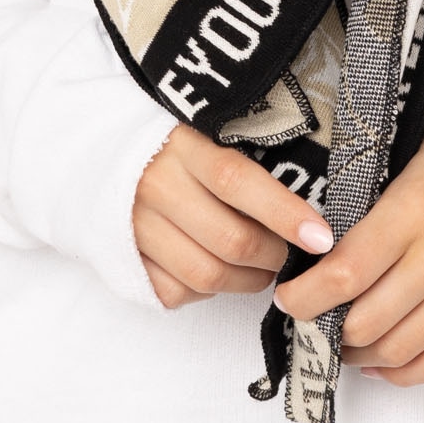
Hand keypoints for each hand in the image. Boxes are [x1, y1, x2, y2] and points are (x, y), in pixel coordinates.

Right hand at [132, 123, 333, 309]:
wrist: (101, 154)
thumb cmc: (177, 142)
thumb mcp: (209, 129)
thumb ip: (250, 154)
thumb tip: (310, 193)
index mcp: (183, 144)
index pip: (238, 181)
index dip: (283, 212)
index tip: (321, 236)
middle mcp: (156, 185)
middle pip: (230, 239)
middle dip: (274, 255)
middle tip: (293, 252)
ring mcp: (137, 226)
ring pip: (208, 275)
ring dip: (249, 280)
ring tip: (264, 266)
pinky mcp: (127, 260)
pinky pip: (179, 293)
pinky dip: (209, 292)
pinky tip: (220, 270)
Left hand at [274, 138, 423, 385]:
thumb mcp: (402, 166)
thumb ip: (364, 212)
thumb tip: (312, 254)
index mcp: (415, 208)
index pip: (346, 271)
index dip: (306, 296)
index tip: (288, 297)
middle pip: (368, 320)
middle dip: (328, 329)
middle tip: (311, 321)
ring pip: (400, 348)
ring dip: (360, 354)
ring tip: (341, 342)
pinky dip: (404, 373)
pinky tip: (380, 363)